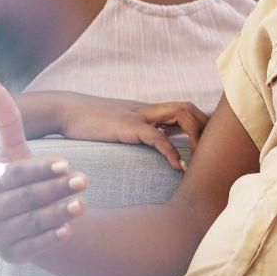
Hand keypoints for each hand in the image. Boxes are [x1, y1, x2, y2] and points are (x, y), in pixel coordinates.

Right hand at [0, 81, 86, 263]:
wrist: (22, 213)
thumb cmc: (20, 174)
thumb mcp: (14, 148)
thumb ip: (7, 120)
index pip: (14, 176)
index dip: (39, 170)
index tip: (66, 163)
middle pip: (25, 200)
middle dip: (56, 190)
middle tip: (84, 180)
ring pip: (30, 224)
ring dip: (57, 214)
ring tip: (83, 204)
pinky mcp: (9, 255)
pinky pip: (31, 249)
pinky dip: (49, 240)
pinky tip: (68, 230)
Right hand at [41, 92, 205, 170]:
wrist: (62, 111)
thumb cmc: (85, 123)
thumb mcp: (114, 128)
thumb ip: (131, 134)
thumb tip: (144, 148)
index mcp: (145, 112)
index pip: (182, 110)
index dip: (199, 123)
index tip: (210, 143)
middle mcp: (146, 110)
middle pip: (188, 107)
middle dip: (205, 126)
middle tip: (214, 150)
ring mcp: (138, 116)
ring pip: (180, 113)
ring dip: (195, 134)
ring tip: (200, 157)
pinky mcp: (127, 126)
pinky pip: (156, 135)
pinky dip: (170, 151)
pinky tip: (177, 167)